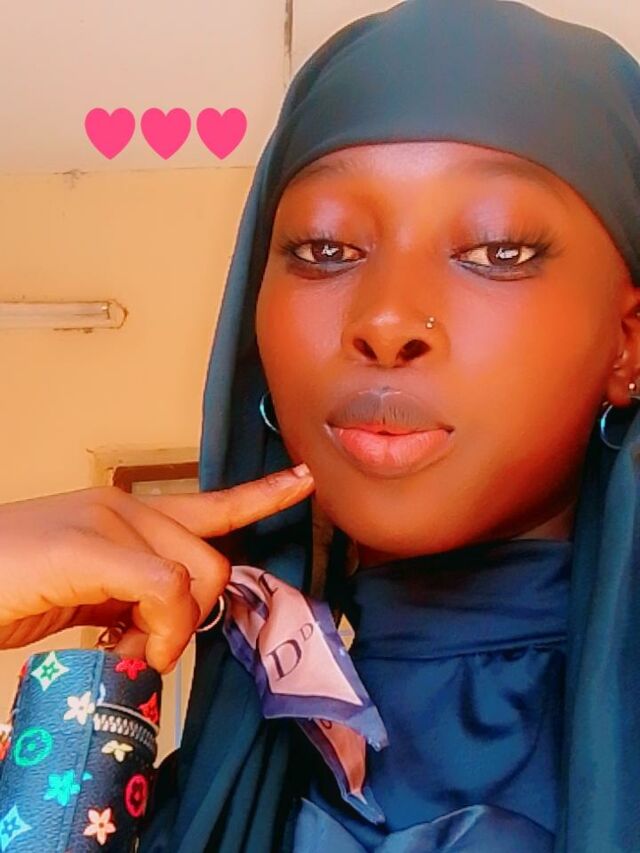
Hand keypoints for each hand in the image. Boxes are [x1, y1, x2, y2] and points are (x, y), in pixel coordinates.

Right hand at [0, 463, 313, 671]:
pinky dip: (157, 629)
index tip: (303, 481)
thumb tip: (165, 630)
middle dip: (194, 616)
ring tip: (126, 647)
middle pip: (213, 560)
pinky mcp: (89, 546)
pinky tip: (125, 647)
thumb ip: (132, 597)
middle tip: (146, 647)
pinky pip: (163, 588)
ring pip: (194, 576)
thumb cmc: (11, 587)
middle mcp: (125, 508)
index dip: (262, 496)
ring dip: (172, 629)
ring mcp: (108, 521)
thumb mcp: (87, 593)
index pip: (210, 504)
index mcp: (128, 515)